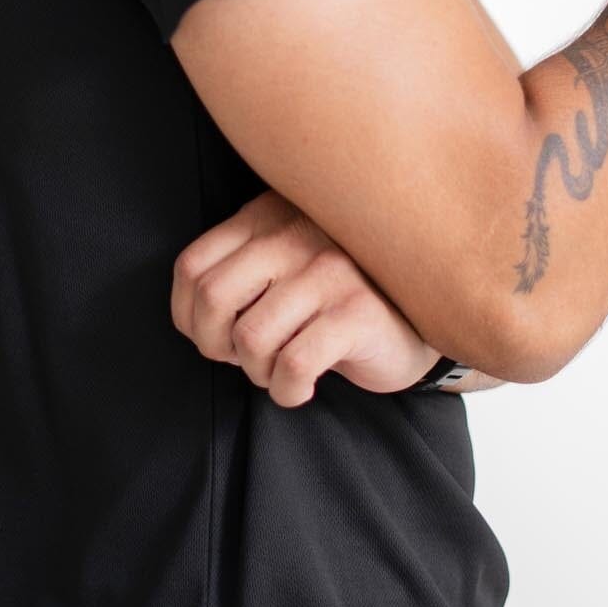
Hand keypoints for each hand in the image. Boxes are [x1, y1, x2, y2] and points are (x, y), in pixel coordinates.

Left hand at [169, 190, 440, 405]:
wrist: (420, 321)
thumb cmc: (339, 297)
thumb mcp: (284, 264)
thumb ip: (240, 268)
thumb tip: (191, 318)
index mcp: (269, 215)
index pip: (192, 265)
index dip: (187, 315)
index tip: (211, 338)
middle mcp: (297, 233)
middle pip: (212, 299)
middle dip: (214, 346)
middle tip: (241, 359)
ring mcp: (330, 271)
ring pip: (250, 338)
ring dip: (257, 372)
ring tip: (280, 370)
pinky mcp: (357, 312)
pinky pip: (292, 365)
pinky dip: (287, 390)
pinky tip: (303, 387)